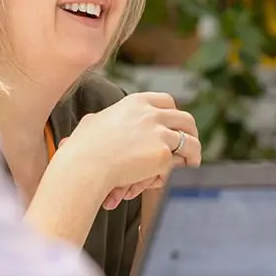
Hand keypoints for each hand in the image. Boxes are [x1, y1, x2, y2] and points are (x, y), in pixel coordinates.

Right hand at [54, 92, 200, 208]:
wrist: (84, 166)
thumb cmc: (82, 148)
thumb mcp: (93, 123)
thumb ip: (103, 119)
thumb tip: (95, 121)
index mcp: (136, 102)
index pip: (166, 101)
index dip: (173, 114)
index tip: (174, 125)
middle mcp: (151, 114)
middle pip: (184, 119)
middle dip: (190, 132)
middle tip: (191, 143)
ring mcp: (159, 133)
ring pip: (190, 140)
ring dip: (193, 152)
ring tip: (192, 161)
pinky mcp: (163, 154)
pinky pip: (180, 161)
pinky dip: (179, 169)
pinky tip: (174, 174)